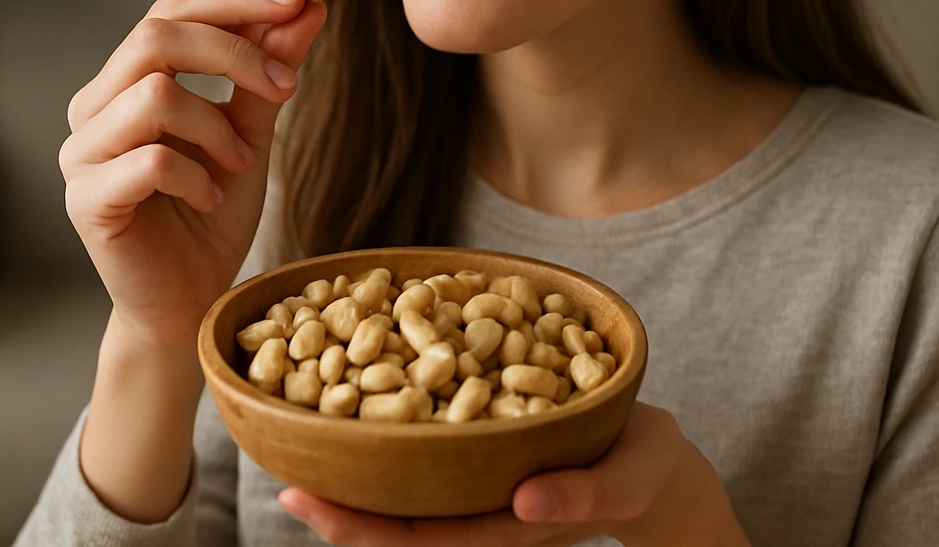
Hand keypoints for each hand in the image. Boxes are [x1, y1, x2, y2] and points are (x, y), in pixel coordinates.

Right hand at [57, 0, 327, 351]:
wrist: (191, 300)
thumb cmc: (213, 212)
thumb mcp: (251, 132)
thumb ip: (268, 72)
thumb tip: (308, 6)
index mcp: (129, 78)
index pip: (172, 8)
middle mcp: (95, 105)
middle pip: (156, 37)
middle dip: (234, 52)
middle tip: (287, 87)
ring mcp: (82, 152)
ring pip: (153, 94)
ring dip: (216, 125)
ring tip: (239, 163)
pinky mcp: (86, 200)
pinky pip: (149, 161)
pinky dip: (196, 175)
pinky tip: (209, 197)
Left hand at [277, 402, 749, 545]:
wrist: (653, 456)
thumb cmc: (642, 466)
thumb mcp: (627, 477)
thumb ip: (583, 493)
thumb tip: (524, 500)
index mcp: (510, 525)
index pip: (424, 539)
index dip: (365, 528)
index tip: (313, 506)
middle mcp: (483, 510)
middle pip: (400, 524)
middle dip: (342, 511)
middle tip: (286, 485)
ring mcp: (480, 487)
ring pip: (405, 493)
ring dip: (355, 476)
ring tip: (302, 449)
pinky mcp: (483, 452)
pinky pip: (426, 456)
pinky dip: (386, 436)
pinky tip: (352, 405)